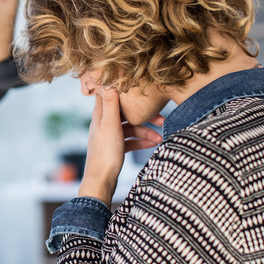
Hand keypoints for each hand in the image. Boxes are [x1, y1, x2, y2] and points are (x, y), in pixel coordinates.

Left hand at [78, 89, 162, 206]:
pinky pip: (131, 140)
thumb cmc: (104, 154)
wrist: (101, 182)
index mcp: (101, 115)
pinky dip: (141, 142)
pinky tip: (153, 145)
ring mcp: (110, 136)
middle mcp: (104, 123)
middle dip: (144, 116)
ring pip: (131, 128)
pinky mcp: (115, 148)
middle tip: (162, 119)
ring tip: (160, 139)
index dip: (122, 89)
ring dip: (146, 132)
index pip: (110, 94)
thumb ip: (111, 105)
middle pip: (126, 113)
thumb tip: (110, 82)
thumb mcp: (110, 126)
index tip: (136, 84)